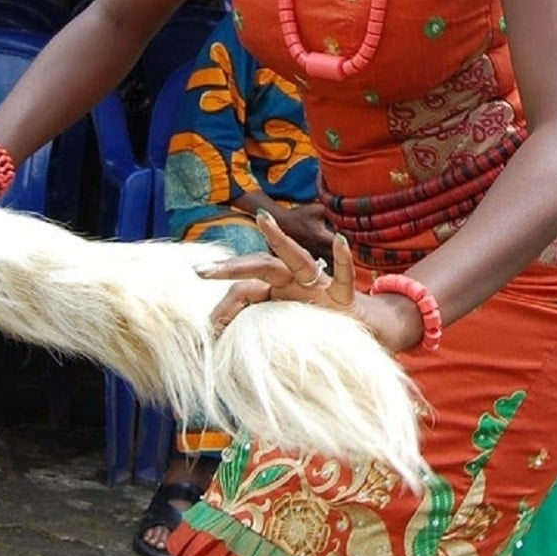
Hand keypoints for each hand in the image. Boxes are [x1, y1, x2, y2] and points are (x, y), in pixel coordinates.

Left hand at [195, 209, 357, 334]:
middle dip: (231, 267)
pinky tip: (340, 241)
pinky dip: (343, 259)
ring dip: (280, 237)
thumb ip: (251, 328)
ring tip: (263, 218)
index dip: (225, 306)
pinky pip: (343, 275)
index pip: (245, 290)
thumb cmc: (314, 331)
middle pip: (260, 266)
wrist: (355, 334)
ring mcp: (319, 285)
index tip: (208, 329)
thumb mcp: (280, 333)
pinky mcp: (343, 296)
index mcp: (277, 291)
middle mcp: (295, 281)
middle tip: (200, 271)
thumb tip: (213, 337)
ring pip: (297, 257)